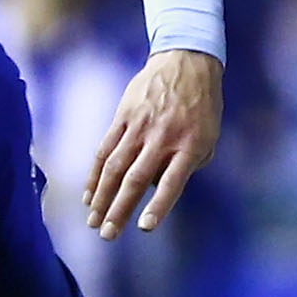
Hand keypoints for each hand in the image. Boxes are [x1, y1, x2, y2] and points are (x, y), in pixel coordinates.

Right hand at [86, 50, 220, 239]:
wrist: (186, 62)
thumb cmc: (201, 107)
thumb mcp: (208, 137)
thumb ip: (188, 165)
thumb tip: (158, 190)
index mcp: (189, 146)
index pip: (172, 182)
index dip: (158, 206)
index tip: (144, 228)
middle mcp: (162, 138)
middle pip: (136, 179)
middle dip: (119, 209)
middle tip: (107, 235)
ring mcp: (139, 126)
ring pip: (115, 167)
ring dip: (101, 197)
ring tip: (93, 221)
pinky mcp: (122, 117)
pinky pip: (104, 149)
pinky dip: (95, 174)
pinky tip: (88, 195)